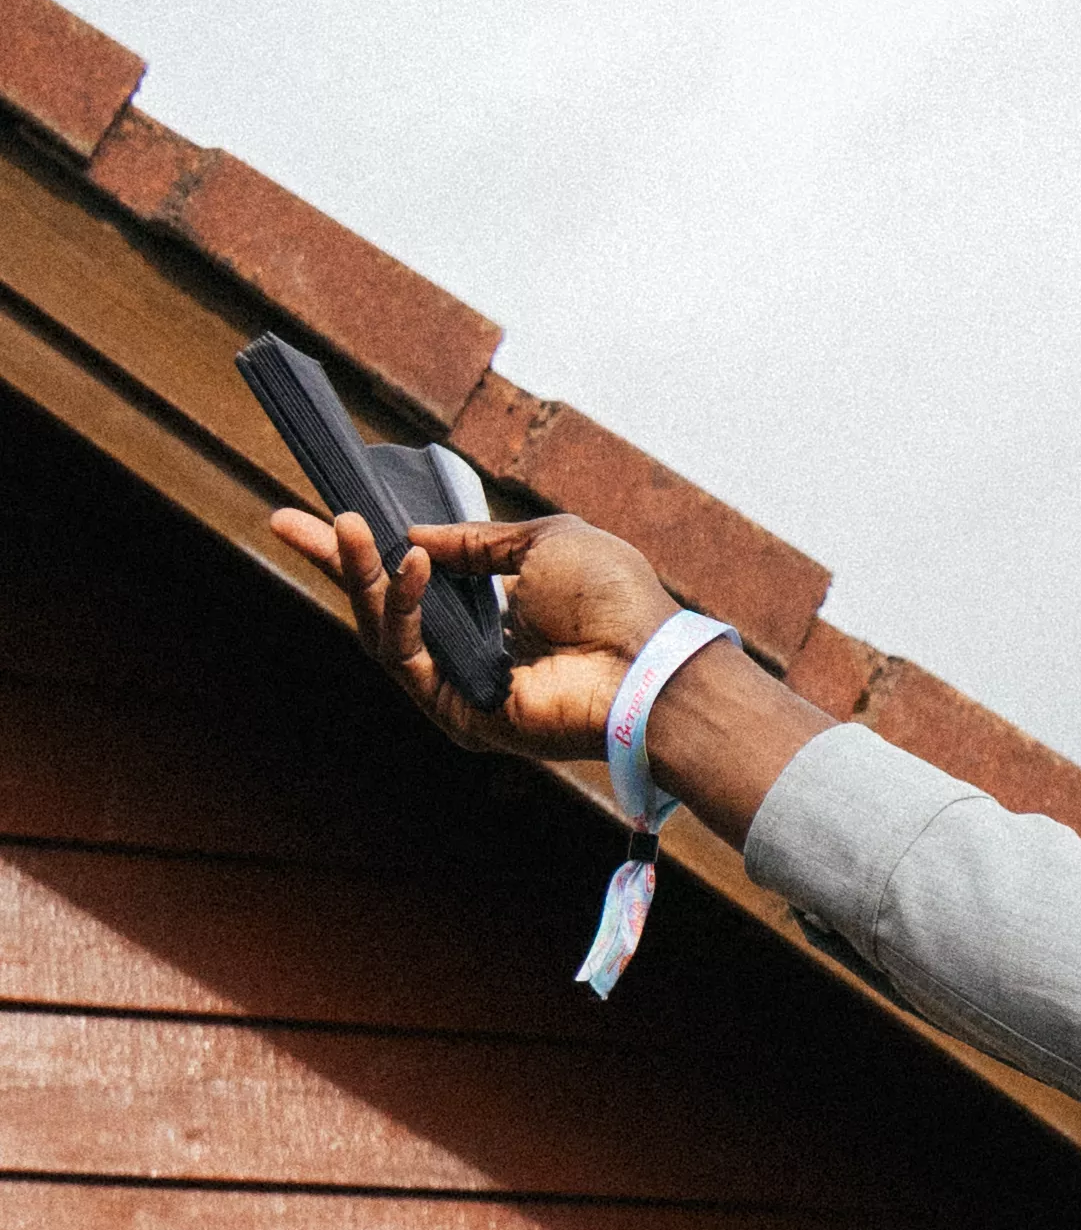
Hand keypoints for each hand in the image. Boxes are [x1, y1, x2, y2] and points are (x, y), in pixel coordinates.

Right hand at [272, 493, 668, 761]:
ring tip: (346, 528)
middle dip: (334, 562)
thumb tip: (411, 536)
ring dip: (360, 575)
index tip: (321, 515)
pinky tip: (408, 564)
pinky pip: (408, 657)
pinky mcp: (458, 714)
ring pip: (383, 632)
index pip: (413, 582)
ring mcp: (460, 689)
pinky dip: (401, 607)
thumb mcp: (539, 542)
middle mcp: (470, 655)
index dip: (364, 551)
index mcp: (492, 616)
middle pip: (381, 610)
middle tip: (285, 521)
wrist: (646, 659)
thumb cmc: (612, 599)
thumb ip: (472, 542)